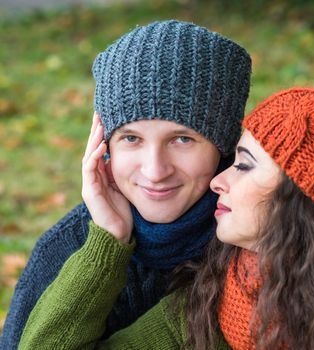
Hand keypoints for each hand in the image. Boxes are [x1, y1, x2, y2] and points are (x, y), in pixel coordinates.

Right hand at [82, 112, 132, 241]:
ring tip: (100, 124)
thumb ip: (130, 173)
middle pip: (92, 148)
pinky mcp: (90, 192)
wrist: (119, 236)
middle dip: (96, 131)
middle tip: (100, 113)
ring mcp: (90, 184)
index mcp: (103, 175)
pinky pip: (90, 170)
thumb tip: (142, 156)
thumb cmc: (127, 212)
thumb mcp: (130, 187)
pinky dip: (95, 157)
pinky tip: (102, 146)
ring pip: (89, 156)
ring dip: (94, 139)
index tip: (110, 116)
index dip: (103, 133)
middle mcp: (94, 177)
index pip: (101, 149)